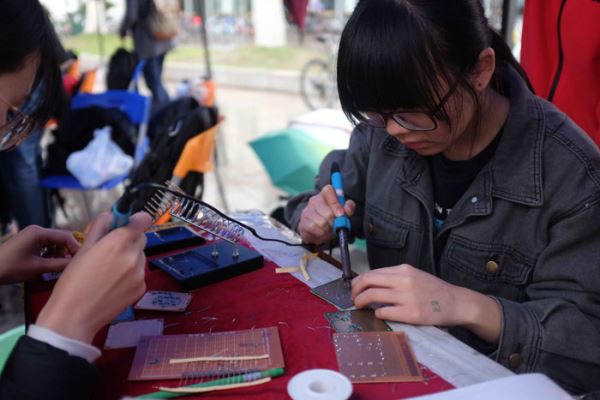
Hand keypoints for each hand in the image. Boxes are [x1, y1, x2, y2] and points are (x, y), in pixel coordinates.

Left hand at [0, 225, 79, 283]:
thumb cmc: (10, 267)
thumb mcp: (37, 268)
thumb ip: (59, 265)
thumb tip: (76, 265)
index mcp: (39, 233)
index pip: (66, 236)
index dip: (76, 248)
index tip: (81, 261)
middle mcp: (37, 231)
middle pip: (61, 239)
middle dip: (67, 252)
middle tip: (70, 266)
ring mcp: (32, 236)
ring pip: (54, 243)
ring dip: (59, 254)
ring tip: (57, 267)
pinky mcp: (29, 242)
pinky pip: (46, 246)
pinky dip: (50, 255)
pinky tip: (48, 265)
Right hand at [36, 211, 151, 343]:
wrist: (75, 316)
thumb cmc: (74, 282)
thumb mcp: (83, 248)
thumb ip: (100, 227)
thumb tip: (112, 215)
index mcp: (118, 243)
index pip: (142, 220)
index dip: (135, 220)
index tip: (127, 224)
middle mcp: (133, 256)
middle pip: (141, 238)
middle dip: (129, 239)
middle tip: (110, 249)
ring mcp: (140, 273)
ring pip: (140, 256)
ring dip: (130, 257)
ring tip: (109, 270)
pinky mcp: (141, 287)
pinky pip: (140, 273)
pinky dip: (131, 274)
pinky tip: (113, 283)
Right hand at [298, 185, 354, 244]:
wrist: (317, 231)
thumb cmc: (332, 218)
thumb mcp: (343, 212)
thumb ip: (349, 207)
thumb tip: (348, 210)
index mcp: (325, 194)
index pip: (329, 190)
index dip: (336, 203)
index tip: (341, 214)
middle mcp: (314, 200)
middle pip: (327, 212)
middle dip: (334, 222)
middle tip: (335, 224)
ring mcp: (307, 210)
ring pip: (321, 222)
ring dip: (327, 229)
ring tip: (327, 228)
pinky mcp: (303, 222)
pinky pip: (314, 228)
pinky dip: (320, 233)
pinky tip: (321, 232)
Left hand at [351, 264, 501, 342]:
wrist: (457, 302)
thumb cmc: (434, 290)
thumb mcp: (414, 276)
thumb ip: (395, 278)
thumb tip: (370, 283)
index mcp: (403, 270)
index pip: (372, 273)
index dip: (358, 281)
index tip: (354, 288)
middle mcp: (404, 280)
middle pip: (368, 281)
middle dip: (355, 290)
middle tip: (352, 298)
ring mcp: (407, 297)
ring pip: (372, 296)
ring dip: (360, 301)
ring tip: (358, 306)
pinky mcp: (411, 313)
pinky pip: (384, 312)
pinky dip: (377, 313)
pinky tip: (379, 314)